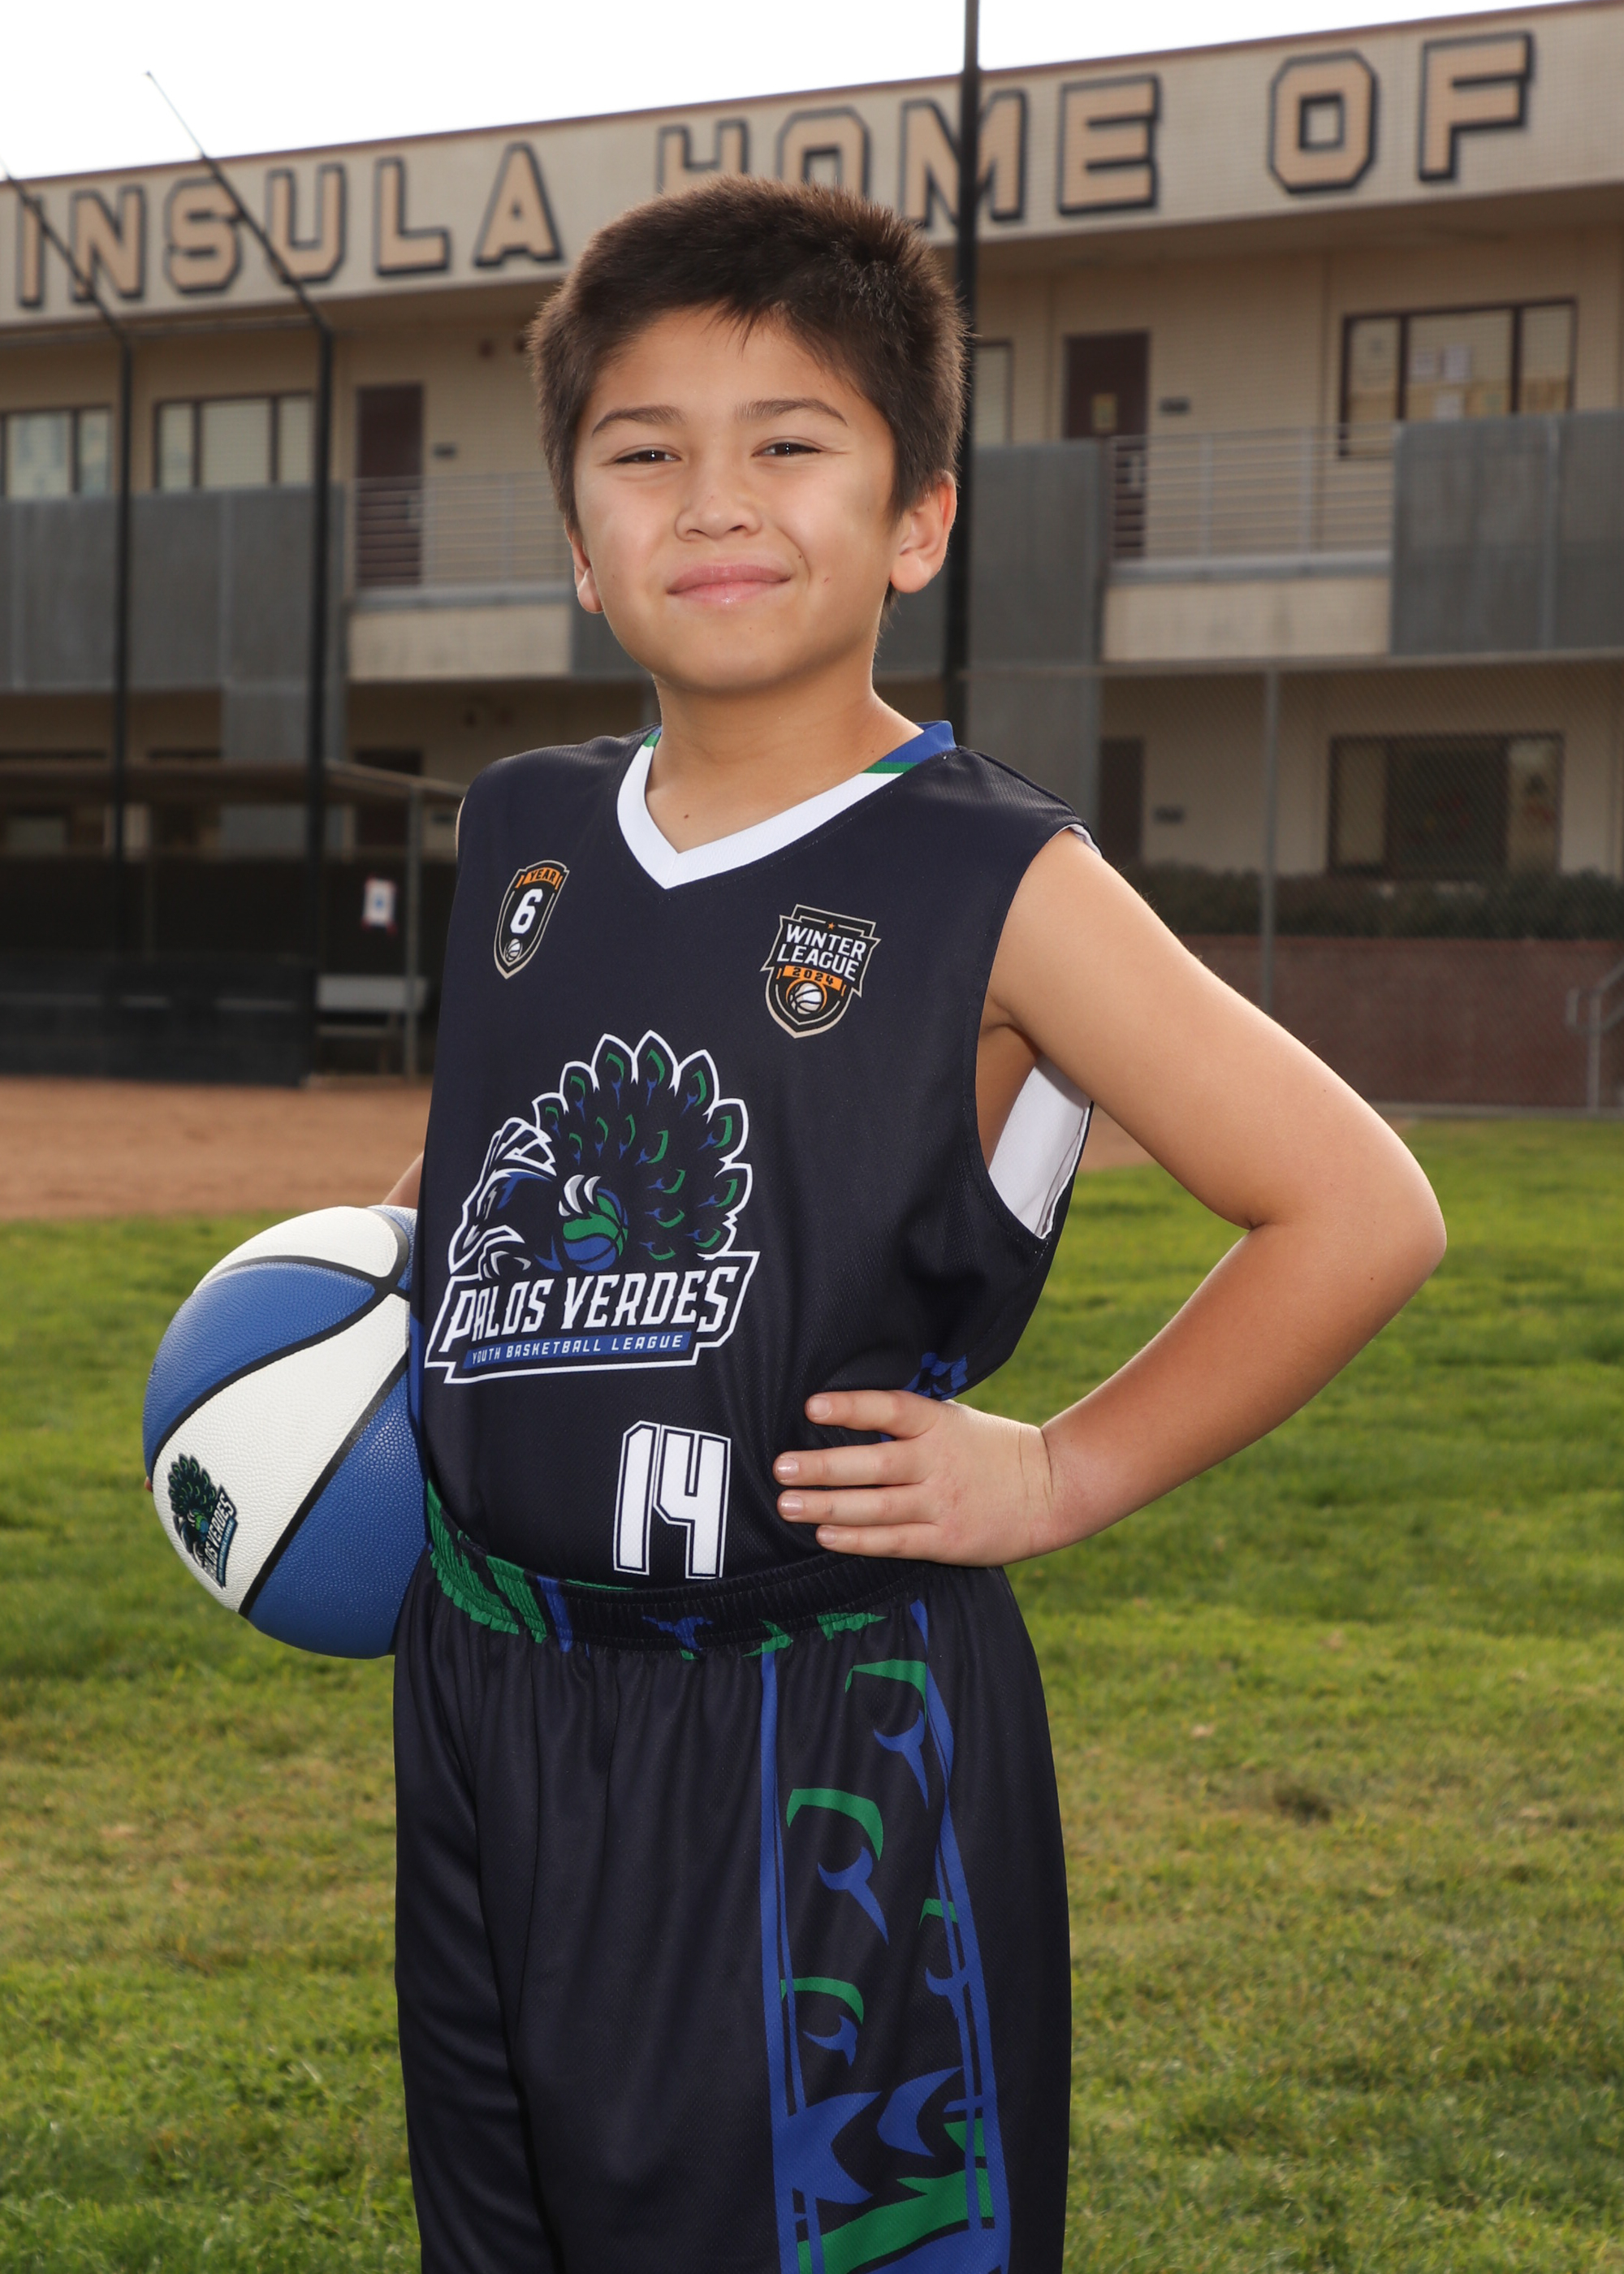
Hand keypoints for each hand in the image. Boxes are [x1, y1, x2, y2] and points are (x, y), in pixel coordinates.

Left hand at [774, 1391, 1057, 1564]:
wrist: (1051, 1489)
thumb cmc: (989, 1449)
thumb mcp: (954, 1420)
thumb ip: (908, 1420)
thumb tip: (845, 1413)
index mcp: (940, 1424)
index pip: (891, 1409)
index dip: (852, 1407)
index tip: (812, 1406)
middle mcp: (938, 1462)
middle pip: (874, 1464)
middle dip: (823, 1467)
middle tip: (781, 1468)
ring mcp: (942, 1503)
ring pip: (876, 1507)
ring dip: (828, 1507)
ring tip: (788, 1504)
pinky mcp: (946, 1540)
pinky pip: (893, 1542)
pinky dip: (857, 1541)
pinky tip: (825, 1537)